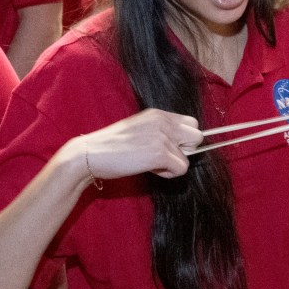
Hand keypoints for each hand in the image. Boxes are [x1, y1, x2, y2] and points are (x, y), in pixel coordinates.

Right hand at [77, 108, 202, 180]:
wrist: (90, 154)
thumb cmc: (112, 146)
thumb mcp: (140, 129)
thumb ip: (161, 132)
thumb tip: (182, 145)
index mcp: (158, 114)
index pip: (192, 123)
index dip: (184, 139)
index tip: (170, 148)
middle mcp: (163, 121)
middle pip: (198, 136)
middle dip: (185, 150)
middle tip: (163, 157)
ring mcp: (162, 136)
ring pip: (188, 157)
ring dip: (172, 165)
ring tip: (149, 163)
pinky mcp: (159, 153)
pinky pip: (181, 169)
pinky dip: (168, 174)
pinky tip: (150, 169)